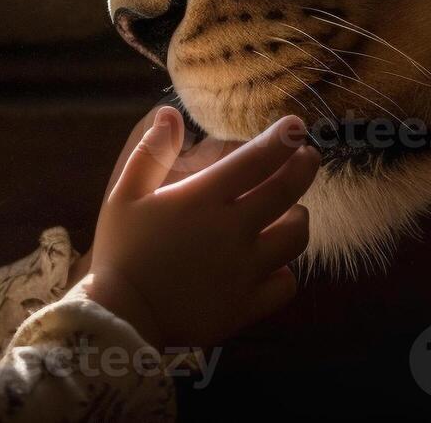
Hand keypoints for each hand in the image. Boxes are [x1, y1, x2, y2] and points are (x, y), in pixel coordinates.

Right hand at [71, 107, 319, 348]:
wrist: (121, 318)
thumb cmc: (121, 252)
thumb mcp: (124, 195)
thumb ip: (150, 152)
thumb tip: (170, 113)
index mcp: (204, 199)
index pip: (258, 158)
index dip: (284, 137)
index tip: (297, 126)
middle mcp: (233, 230)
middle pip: (288, 190)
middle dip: (305, 166)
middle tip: (308, 156)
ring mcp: (245, 270)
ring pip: (296, 237)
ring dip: (299, 218)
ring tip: (293, 212)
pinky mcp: (247, 305)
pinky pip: (286, 284)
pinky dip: (286, 271)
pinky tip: (275, 264)